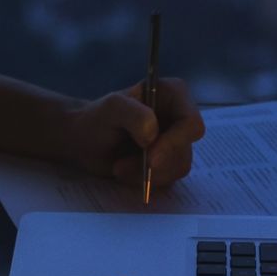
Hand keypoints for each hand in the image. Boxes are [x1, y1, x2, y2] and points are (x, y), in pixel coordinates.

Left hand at [59, 75, 204, 192]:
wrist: (84, 140)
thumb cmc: (97, 118)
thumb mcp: (111, 108)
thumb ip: (133, 114)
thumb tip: (152, 134)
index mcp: (174, 95)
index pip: (191, 124)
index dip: (175, 143)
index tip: (150, 158)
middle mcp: (180, 117)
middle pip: (184, 150)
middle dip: (154, 163)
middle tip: (121, 166)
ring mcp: (176, 141)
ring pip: (177, 168)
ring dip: (144, 173)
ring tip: (118, 166)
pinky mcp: (168, 162)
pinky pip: (167, 179)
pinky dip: (144, 180)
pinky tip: (124, 170)